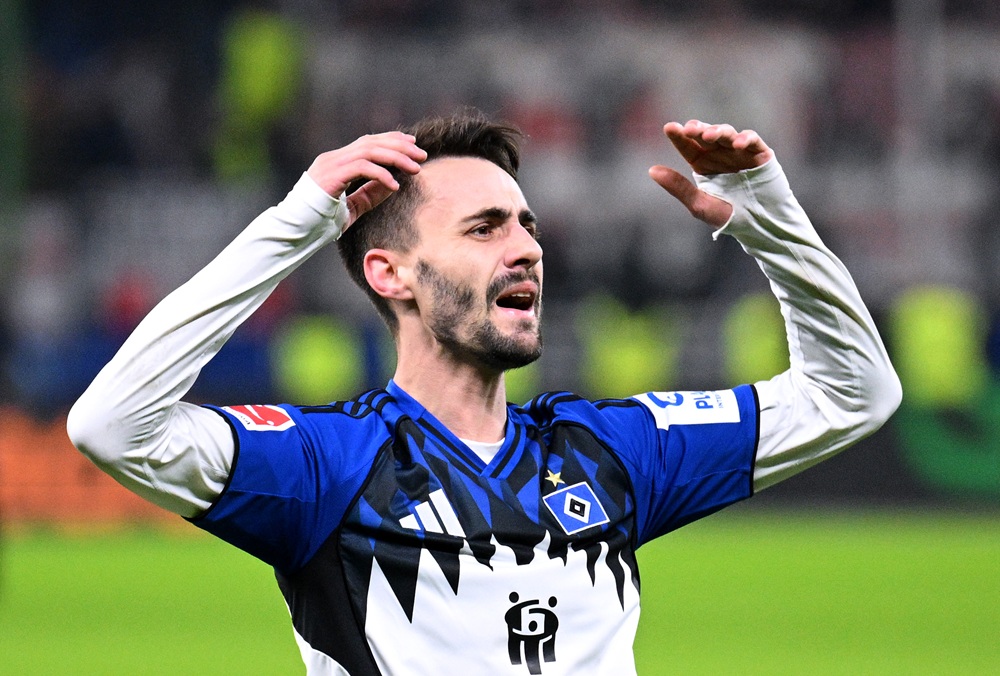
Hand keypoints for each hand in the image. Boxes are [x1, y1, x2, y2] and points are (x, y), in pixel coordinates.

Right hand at [306, 131, 427, 229]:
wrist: (295, 231)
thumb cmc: (320, 222)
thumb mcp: (353, 207)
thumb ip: (371, 194)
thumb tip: (395, 183)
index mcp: (337, 162)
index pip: (367, 142)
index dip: (391, 140)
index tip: (412, 145)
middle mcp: (333, 158)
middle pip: (371, 142)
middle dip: (399, 146)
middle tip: (421, 155)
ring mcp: (330, 165)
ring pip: (368, 151)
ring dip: (395, 157)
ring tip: (415, 169)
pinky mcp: (330, 176)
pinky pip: (361, 168)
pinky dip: (381, 174)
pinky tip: (395, 185)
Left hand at [649, 120, 772, 227]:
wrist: (760, 225)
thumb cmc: (728, 216)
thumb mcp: (699, 204)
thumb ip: (678, 187)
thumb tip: (652, 170)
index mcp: (703, 164)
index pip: (688, 146)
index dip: (679, 136)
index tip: (669, 128)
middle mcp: (720, 154)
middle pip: (707, 135)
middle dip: (698, 129)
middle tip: (689, 129)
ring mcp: (740, 152)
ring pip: (727, 134)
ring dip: (718, 131)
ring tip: (709, 135)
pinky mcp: (760, 153)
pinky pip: (752, 140)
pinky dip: (745, 138)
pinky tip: (736, 144)